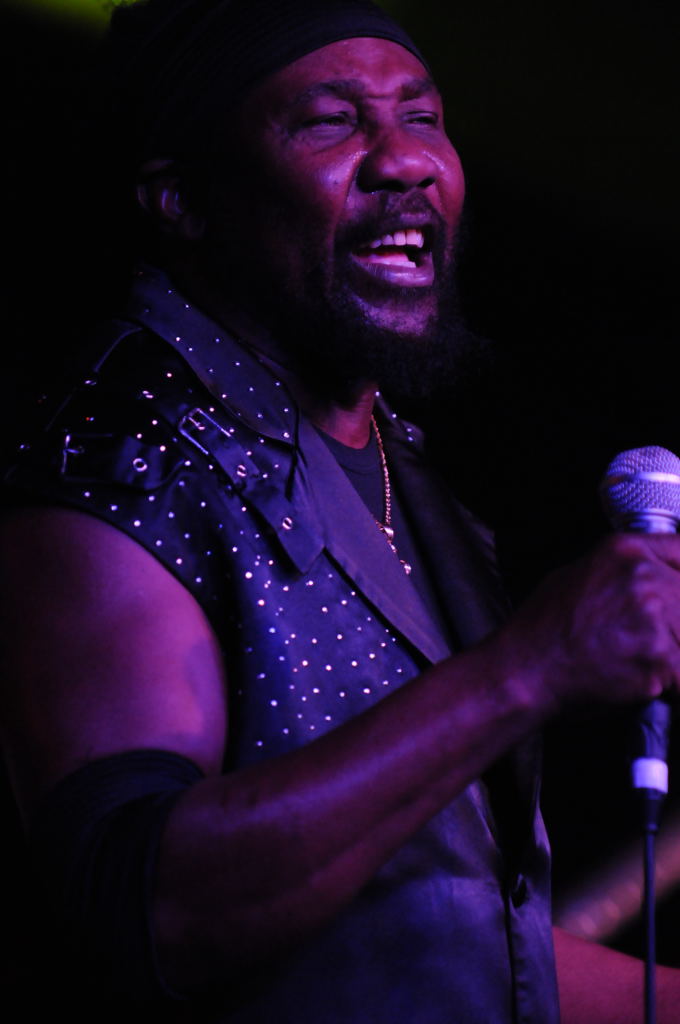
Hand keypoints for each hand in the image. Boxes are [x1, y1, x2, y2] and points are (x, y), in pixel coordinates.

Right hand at [495, 533, 679, 713]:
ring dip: (673, 653)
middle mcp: (643, 579)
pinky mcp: (658, 660)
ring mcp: (653, 620)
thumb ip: (628, 569)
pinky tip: (638, 679)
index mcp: (626, 551)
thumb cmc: (545, 628)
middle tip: (647, 639)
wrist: (526, 670)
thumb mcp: (580, 573)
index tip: (678, 590)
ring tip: (637, 658)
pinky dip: (668, 683)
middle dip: (677, 624)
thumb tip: (661, 574)